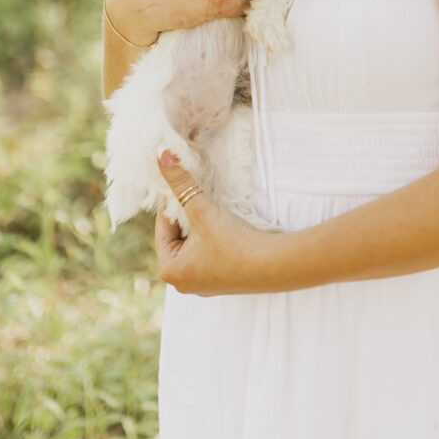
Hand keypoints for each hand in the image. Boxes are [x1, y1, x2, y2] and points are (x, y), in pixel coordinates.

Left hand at [154, 151, 274, 295]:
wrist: (275, 265)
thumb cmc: (235, 243)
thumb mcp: (203, 210)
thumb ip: (181, 183)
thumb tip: (162, 156)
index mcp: (170, 270)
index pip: (163, 225)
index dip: (170, 200)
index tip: (176, 179)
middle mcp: (182, 282)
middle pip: (177, 234)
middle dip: (185, 212)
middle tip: (193, 188)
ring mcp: (202, 282)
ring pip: (193, 241)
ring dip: (199, 222)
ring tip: (208, 204)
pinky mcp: (220, 278)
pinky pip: (207, 250)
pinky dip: (211, 234)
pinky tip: (221, 222)